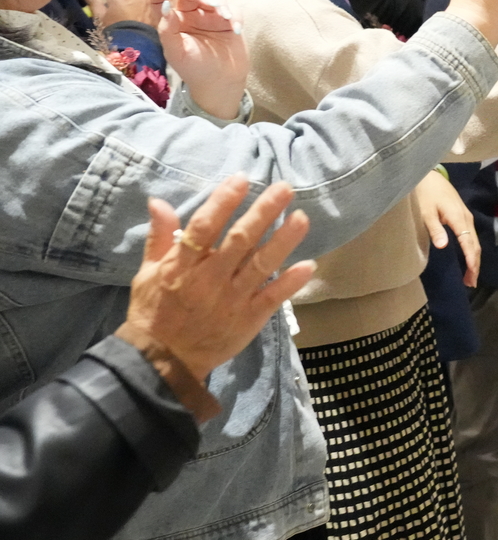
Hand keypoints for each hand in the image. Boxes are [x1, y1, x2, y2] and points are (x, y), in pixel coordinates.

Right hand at [123, 176, 315, 382]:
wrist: (161, 360)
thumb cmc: (153, 311)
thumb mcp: (147, 273)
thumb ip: (160, 237)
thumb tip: (160, 201)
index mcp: (182, 265)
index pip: (204, 227)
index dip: (223, 201)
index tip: (242, 179)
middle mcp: (210, 278)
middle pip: (240, 240)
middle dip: (264, 212)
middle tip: (285, 188)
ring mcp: (231, 299)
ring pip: (261, 265)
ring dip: (283, 241)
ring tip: (302, 218)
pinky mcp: (248, 319)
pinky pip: (272, 298)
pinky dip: (290, 282)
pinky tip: (308, 265)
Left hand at [155, 0, 248, 118]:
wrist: (220, 83)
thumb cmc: (194, 69)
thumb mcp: (176, 53)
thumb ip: (168, 30)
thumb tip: (166, 5)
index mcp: (172, 21)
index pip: (160, 0)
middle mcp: (190, 15)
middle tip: (213, 5)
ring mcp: (211, 16)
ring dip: (221, 3)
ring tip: (226, 18)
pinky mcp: (229, 21)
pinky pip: (233, 9)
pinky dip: (236, 16)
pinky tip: (235, 29)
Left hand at [415, 170, 479, 286]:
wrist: (430, 176)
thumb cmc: (425, 194)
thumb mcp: (426, 212)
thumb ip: (435, 229)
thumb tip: (443, 246)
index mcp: (458, 218)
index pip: (469, 244)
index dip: (471, 261)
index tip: (471, 276)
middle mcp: (466, 219)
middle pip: (475, 245)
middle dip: (474, 265)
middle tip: (470, 283)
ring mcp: (466, 217)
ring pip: (474, 242)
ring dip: (473, 259)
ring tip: (469, 276)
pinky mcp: (463, 216)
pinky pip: (471, 237)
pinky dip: (471, 250)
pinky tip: (467, 258)